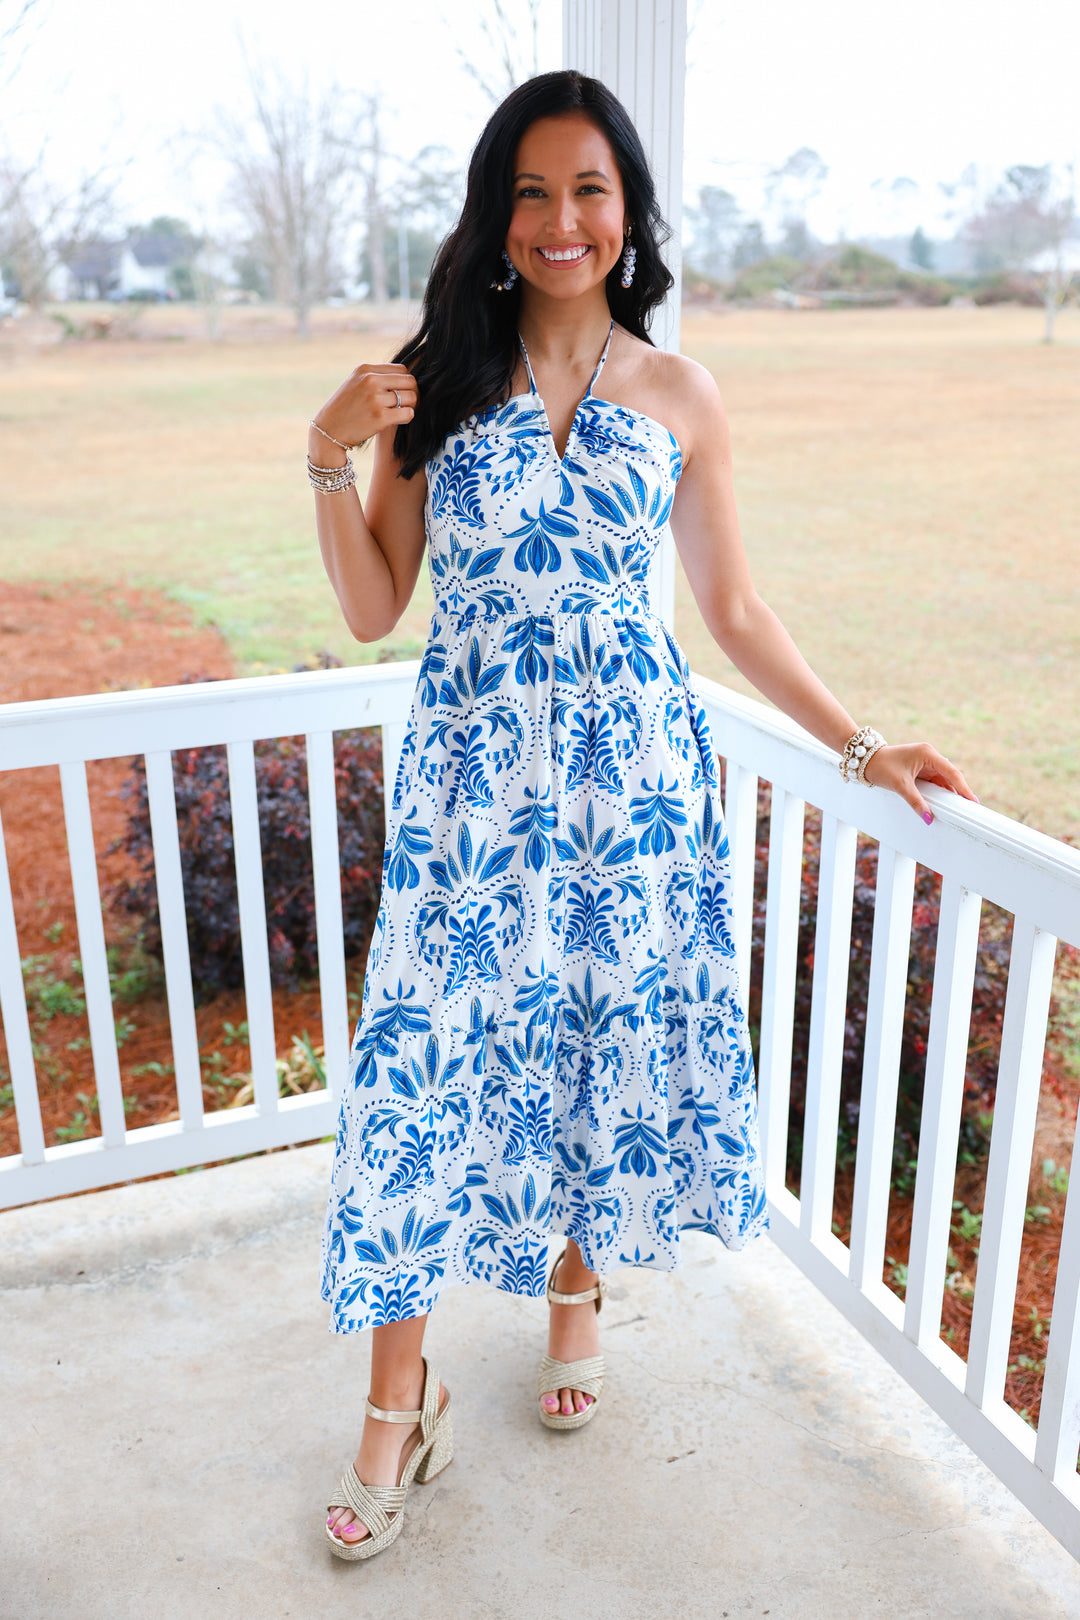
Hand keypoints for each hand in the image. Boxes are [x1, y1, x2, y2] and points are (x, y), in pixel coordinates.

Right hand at [311, 362, 417, 454]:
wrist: (328, 431)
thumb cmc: (344, 409)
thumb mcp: (355, 383)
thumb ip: (375, 377)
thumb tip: (403, 377)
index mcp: (365, 370)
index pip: (401, 369)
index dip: (406, 382)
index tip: (403, 392)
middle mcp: (370, 381)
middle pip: (410, 381)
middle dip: (413, 392)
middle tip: (409, 403)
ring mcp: (375, 399)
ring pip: (411, 397)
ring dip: (411, 406)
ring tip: (402, 411)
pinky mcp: (380, 417)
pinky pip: (408, 413)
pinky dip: (408, 417)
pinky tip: (400, 419)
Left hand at [862, 741, 978, 823]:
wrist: (865, 759)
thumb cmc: (881, 766)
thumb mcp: (900, 785)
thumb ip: (916, 801)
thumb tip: (928, 818)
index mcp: (928, 753)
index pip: (951, 772)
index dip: (963, 787)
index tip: (972, 801)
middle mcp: (929, 755)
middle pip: (950, 776)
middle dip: (958, 791)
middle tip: (969, 808)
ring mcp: (925, 762)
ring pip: (942, 779)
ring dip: (948, 792)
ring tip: (958, 808)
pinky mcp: (920, 768)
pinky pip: (934, 781)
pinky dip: (938, 791)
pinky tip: (944, 802)